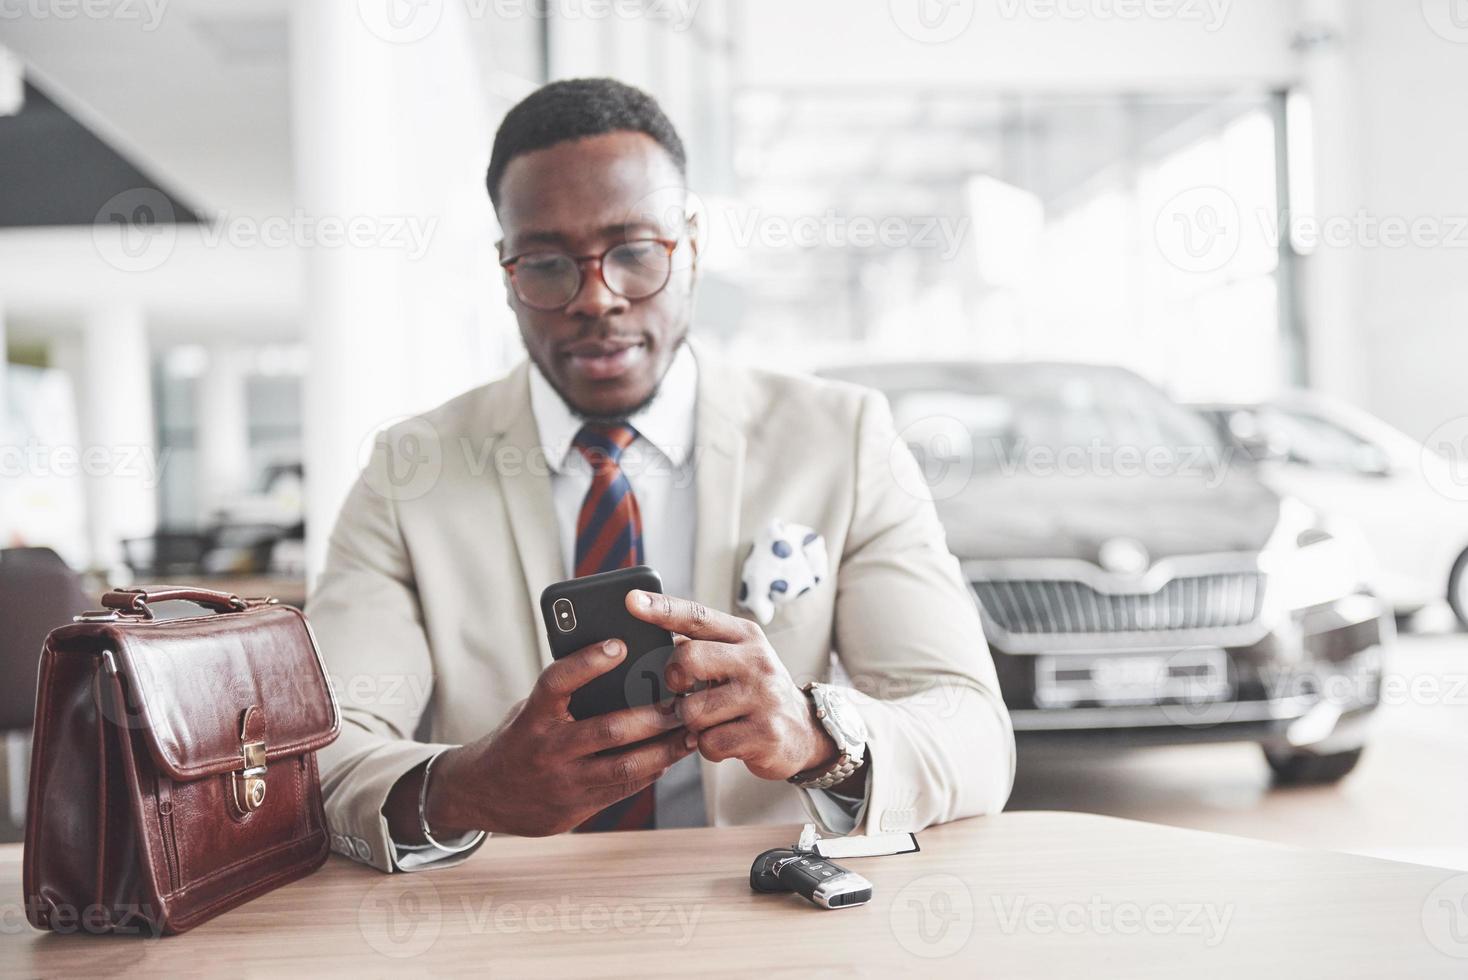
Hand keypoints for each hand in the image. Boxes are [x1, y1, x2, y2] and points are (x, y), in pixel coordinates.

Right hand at [414, 639, 692, 837]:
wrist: (479, 794)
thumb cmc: (518, 738)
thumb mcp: (530, 710)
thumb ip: (567, 696)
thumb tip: (624, 666)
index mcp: (532, 716)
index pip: (558, 682)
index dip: (588, 662)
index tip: (620, 644)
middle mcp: (546, 748)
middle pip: (609, 730)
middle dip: (654, 717)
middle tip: (684, 702)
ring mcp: (562, 782)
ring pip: (624, 767)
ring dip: (664, 750)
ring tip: (690, 734)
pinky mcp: (574, 808)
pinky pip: (622, 789)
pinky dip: (650, 771)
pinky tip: (670, 757)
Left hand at [626, 590, 841, 782]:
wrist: (804, 731)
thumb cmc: (754, 690)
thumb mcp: (737, 658)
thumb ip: (701, 646)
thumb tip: (650, 639)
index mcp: (745, 636)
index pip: (697, 617)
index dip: (661, 608)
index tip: (631, 600)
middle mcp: (757, 660)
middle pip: (688, 659)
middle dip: (673, 679)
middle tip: (682, 689)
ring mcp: (763, 697)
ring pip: (693, 710)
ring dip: (692, 722)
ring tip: (711, 720)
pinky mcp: (765, 733)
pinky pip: (709, 743)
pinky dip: (708, 747)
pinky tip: (726, 739)